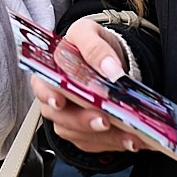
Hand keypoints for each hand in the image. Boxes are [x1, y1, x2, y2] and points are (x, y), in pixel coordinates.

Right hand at [28, 19, 140, 154]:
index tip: (60, 102)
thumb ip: (95, 48)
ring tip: (131, 136)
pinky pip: (98, 144)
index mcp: (50, 74)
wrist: (107, 58)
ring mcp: (70, 118)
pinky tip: (134, 140)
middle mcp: (56, 100)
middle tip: (105, 121)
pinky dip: (117, 144)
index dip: (49, 96)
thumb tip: (111, 70)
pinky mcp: (85, 132)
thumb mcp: (88, 32)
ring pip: (81, 135)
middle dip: (84, 121)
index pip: (42, 88)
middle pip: (62, 118)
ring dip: (107, 138)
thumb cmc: (89, 45)